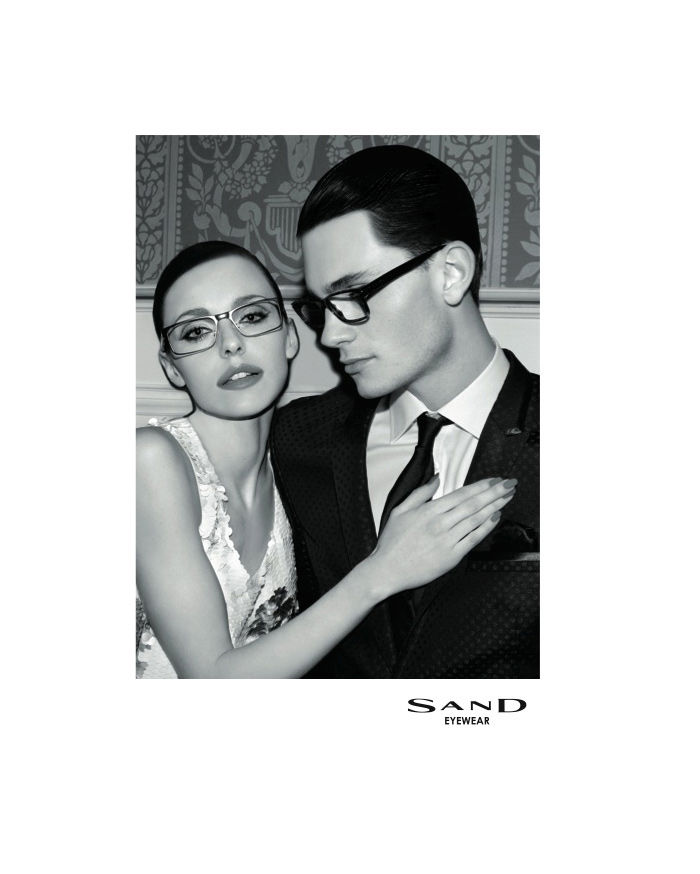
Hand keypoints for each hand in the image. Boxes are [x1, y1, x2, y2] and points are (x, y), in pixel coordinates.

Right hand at [367, 477, 515, 597]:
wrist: (387, 570)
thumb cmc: (392, 543)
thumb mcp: (400, 510)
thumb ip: (420, 493)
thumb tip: (436, 478)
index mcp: (429, 510)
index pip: (462, 494)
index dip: (481, 486)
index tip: (495, 480)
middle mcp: (440, 523)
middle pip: (474, 504)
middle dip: (495, 492)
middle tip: (509, 484)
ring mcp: (447, 540)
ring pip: (476, 519)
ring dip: (495, 507)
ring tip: (508, 498)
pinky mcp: (451, 556)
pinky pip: (473, 539)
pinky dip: (486, 528)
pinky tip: (495, 518)